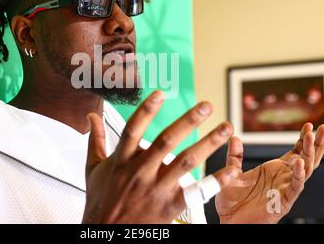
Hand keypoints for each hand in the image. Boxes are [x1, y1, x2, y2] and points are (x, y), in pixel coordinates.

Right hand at [82, 91, 237, 223]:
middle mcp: (140, 172)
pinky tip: (232, 168)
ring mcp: (157, 189)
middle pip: (166, 142)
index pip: (132, 130)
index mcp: (121, 160)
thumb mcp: (93, 168)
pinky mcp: (171, 206)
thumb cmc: (101, 200)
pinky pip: (198, 191)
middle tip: (206, 105)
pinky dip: (217, 180)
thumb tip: (91, 116)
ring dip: (209, 143)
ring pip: (186, 162)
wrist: (107, 234)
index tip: (160, 93)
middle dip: (187, 121)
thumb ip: (95, 139)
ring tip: (226, 127)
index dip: (146, 110)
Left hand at [215, 123, 323, 223]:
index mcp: (275, 170)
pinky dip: (299, 176)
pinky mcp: (283, 201)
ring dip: (309, 154)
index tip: (309, 125)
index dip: (303, 139)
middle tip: (322, 127)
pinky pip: (295, 187)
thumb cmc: (233, 201)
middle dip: (315, 143)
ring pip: (305, 170)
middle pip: (306, 158)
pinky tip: (301, 164)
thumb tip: (234, 138)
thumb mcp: (232, 173)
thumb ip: (234, 156)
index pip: (296, 151)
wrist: (230, 221)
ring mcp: (285, 189)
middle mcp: (283, 178)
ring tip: (312, 139)